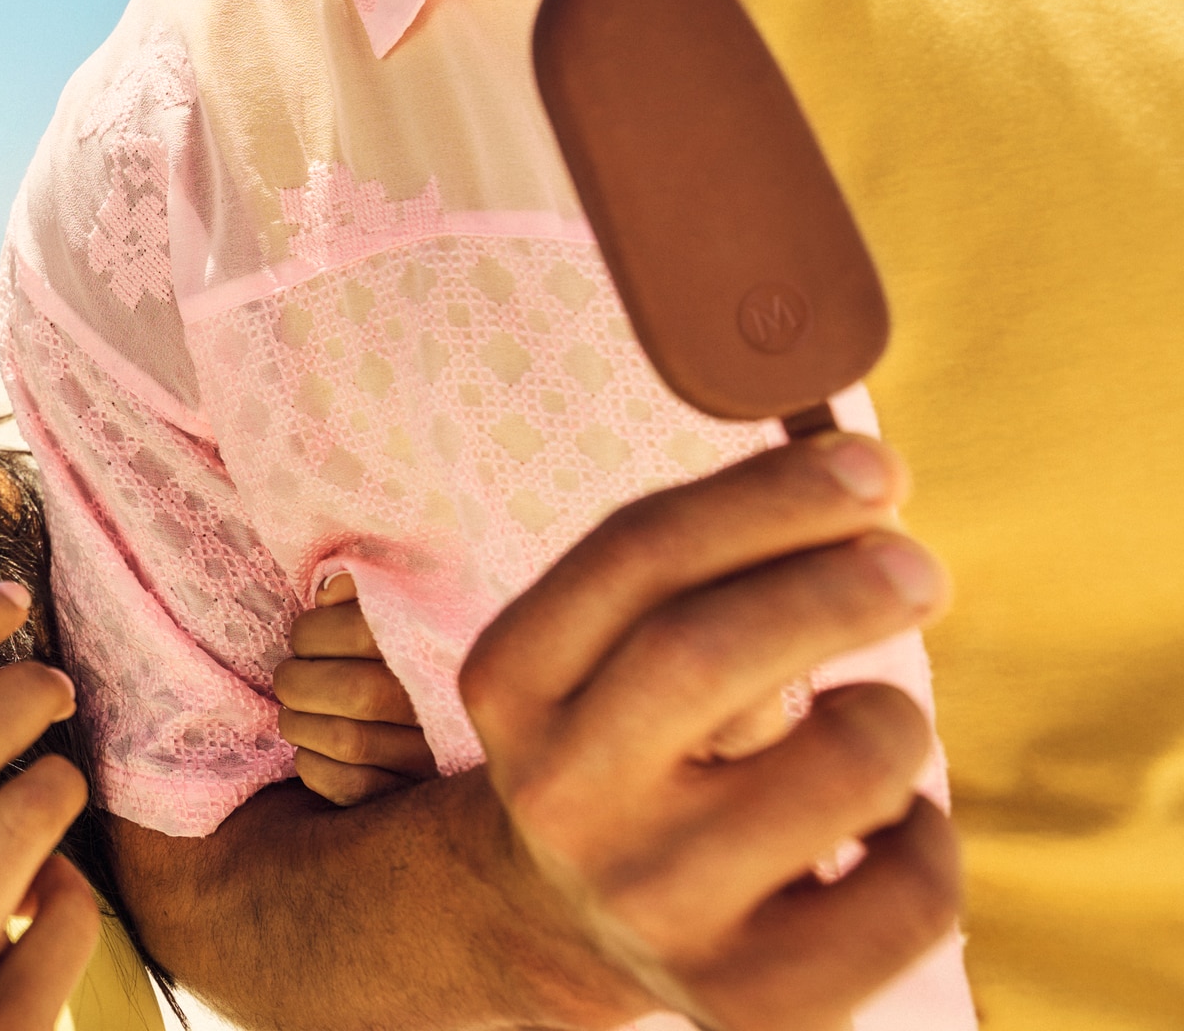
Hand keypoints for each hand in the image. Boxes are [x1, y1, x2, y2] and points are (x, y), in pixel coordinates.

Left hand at [274, 573, 434, 804]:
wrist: (446, 735)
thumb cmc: (392, 662)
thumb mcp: (388, 615)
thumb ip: (360, 595)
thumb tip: (328, 594)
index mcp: (432, 646)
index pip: (359, 632)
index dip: (312, 634)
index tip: (305, 640)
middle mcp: (438, 704)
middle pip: (353, 691)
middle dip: (298, 682)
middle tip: (291, 679)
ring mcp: (428, 757)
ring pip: (345, 741)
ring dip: (300, 725)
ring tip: (298, 713)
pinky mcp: (406, 799)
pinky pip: (347, 786)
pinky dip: (313, 766)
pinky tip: (314, 750)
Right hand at [461, 431, 960, 1029]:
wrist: (567, 921)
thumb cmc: (635, 741)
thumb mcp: (611, 652)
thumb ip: (698, 568)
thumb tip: (852, 468)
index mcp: (512, 685)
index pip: (636, 556)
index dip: (767, 497)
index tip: (871, 464)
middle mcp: (560, 797)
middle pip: (706, 651)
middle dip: (836, 585)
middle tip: (916, 564)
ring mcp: (652, 905)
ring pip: (838, 767)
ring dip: (895, 716)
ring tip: (882, 719)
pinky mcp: (749, 998)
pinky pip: (906, 894)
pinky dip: (931, 838)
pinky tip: (890, 828)